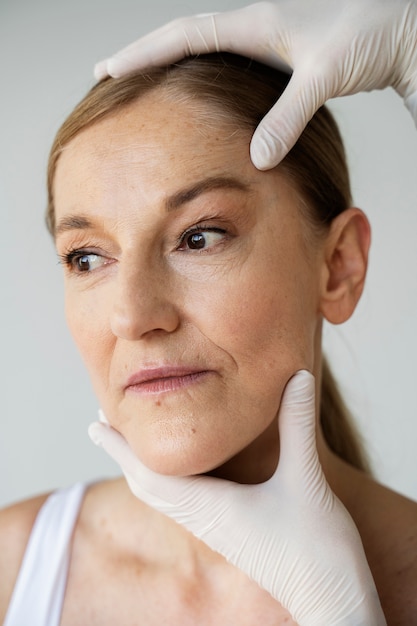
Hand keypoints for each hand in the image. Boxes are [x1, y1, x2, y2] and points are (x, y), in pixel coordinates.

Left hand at [89, 371, 385, 624]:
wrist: (331, 602)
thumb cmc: (318, 550)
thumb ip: (298, 424)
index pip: (149, 473)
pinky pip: (181, 503)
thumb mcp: (306, 479)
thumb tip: (299, 375)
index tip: (95, 423)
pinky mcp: (228, 532)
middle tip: (102, 422)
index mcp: (211, 507)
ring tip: (128, 442)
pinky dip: (164, 481)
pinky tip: (176, 470)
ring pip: (162, 496)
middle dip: (122, 453)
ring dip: (140, 466)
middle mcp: (205, 518)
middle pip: (147, 485)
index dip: (120, 447)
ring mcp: (215, 528)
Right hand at [94, 0, 416, 169]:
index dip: (144, 52)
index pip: (185, 34)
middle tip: (108, 75)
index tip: (109, 67)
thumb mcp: (324, 76)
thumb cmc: (370, 34)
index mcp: (257, 23)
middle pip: (184, 38)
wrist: (403, 26)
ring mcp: (269, 41)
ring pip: (205, 51)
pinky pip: (230, 66)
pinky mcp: (283, 58)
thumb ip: (288, 116)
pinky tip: (199, 97)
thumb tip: (256, 156)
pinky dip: (205, 80)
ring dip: (171, 66)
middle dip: (145, 56)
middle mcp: (257, 27)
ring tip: (142, 86)